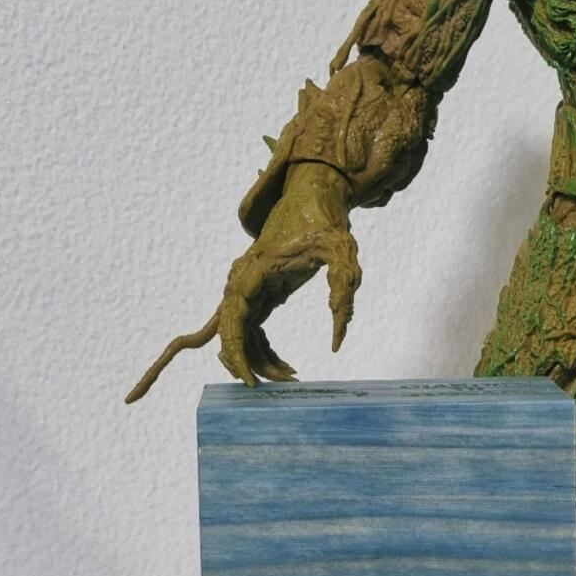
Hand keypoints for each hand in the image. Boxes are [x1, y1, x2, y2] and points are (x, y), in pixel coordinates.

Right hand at [125, 162, 359, 400]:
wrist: (314, 193)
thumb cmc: (325, 220)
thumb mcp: (342, 251)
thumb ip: (342, 291)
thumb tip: (337, 340)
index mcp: (254, 271)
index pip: (233, 320)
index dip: (236, 353)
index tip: (250, 380)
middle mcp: (243, 280)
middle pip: (233, 333)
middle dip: (251, 364)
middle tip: (286, 382)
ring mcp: (249, 286)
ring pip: (241, 334)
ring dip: (259, 360)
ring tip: (292, 376)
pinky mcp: (260, 290)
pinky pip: (252, 327)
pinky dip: (263, 349)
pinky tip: (286, 365)